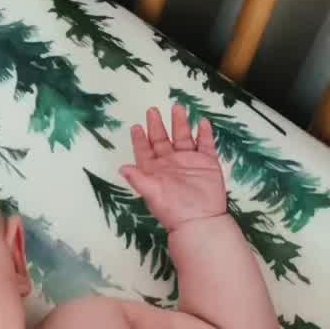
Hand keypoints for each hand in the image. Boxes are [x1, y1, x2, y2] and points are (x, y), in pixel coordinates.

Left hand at [122, 105, 226, 231]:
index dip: (140, 139)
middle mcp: (171, 164)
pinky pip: (206, 145)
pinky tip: (202, 122)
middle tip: (152, 110)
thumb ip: (138, 179)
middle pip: (162, 140)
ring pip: (184, 137)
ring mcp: (190, 162)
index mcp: (155, 170)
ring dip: (180, 123)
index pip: (145, 151)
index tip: (136, 126)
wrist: (200, 221)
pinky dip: (205, 134)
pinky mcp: (207, 164)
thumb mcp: (152, 194)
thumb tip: (121, 168)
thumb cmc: (173, 211)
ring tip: (178, 107)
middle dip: (158, 125)